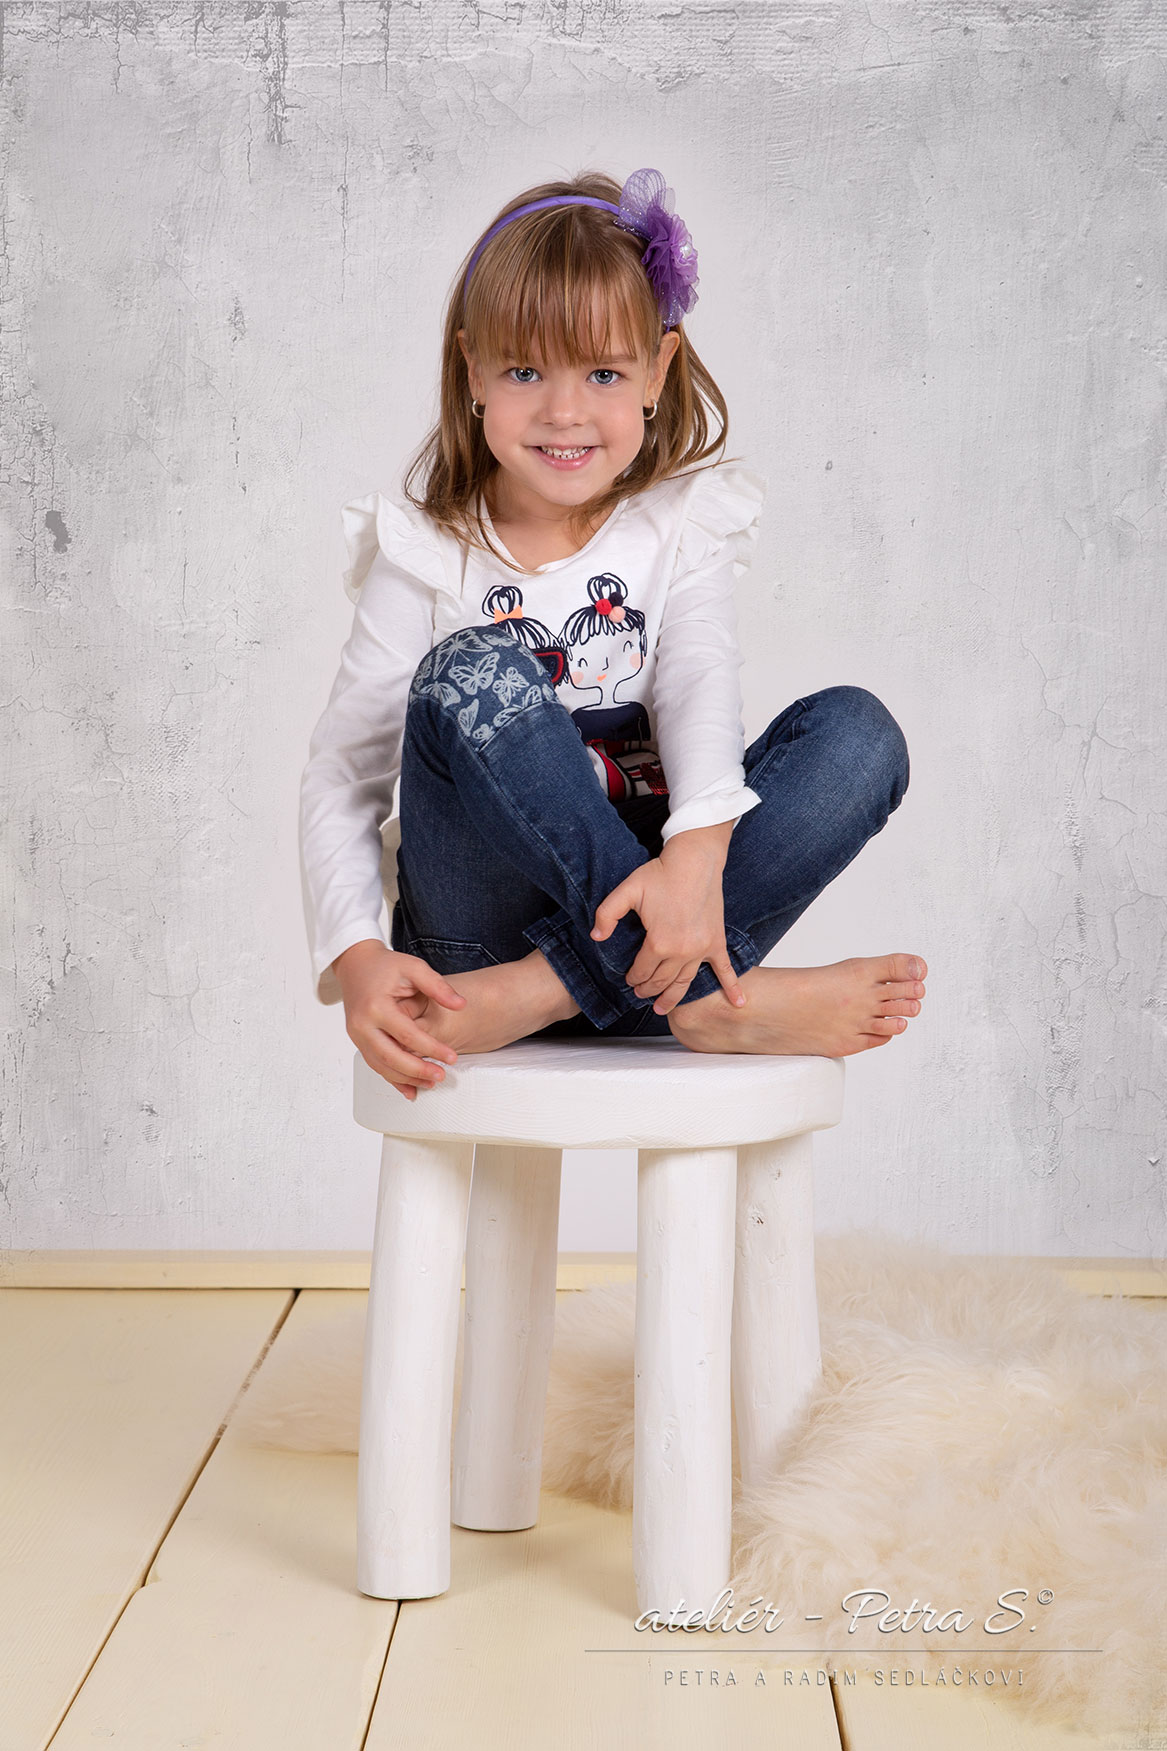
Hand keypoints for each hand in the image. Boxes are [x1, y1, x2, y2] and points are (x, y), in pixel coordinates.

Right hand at [333, 940, 466, 1100]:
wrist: (355, 964)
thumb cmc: (385, 966)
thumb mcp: (414, 968)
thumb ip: (437, 986)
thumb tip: (461, 1004)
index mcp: (376, 1006)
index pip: (407, 1034)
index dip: (432, 1048)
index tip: (452, 1057)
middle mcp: (362, 1024)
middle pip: (390, 1056)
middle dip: (417, 1071)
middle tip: (440, 1076)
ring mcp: (357, 1035)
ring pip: (381, 1066)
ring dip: (406, 1079)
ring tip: (430, 1084)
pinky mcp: (358, 1041)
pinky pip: (375, 1065)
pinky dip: (392, 1079)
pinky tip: (409, 1090)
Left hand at [589, 825, 745, 1014]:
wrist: (695, 861)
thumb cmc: (662, 874)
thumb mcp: (627, 890)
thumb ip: (607, 914)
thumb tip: (596, 937)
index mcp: (659, 943)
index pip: (642, 971)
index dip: (633, 978)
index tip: (629, 980)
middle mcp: (682, 951)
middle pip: (662, 980)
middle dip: (648, 990)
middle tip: (641, 995)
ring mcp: (702, 949)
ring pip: (685, 982)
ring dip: (672, 997)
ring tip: (662, 1008)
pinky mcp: (716, 942)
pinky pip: (725, 970)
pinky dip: (732, 988)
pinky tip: (738, 1003)